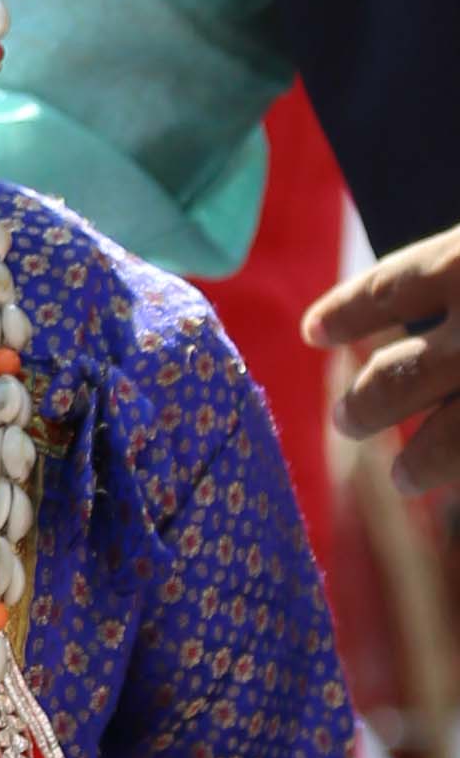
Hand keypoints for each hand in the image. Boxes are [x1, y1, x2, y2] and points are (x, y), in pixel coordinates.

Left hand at [311, 225, 459, 504]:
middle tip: (347, 420)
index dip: (347, 312)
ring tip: (403, 477)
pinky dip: (459, 470)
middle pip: (397, 379)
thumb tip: (431, 289)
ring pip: (444, 444)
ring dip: (420, 464)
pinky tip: (457, 489)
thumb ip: (459, 268)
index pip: (387, 290)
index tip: (313, 329)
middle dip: (367, 405)